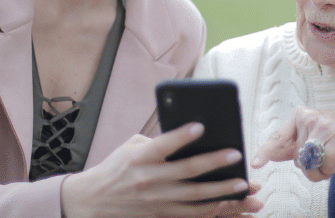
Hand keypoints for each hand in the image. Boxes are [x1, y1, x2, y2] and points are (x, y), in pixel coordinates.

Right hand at [61, 122, 262, 217]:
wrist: (93, 200)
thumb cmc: (116, 167)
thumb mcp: (131, 147)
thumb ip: (158, 142)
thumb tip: (188, 137)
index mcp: (140, 157)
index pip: (163, 145)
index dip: (182, 136)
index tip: (201, 126)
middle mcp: (149, 178)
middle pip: (187, 170)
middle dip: (214, 162)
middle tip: (236, 154)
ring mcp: (156, 199)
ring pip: (194, 196)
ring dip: (221, 190)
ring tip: (241, 183)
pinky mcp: (160, 213)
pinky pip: (190, 213)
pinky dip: (209, 208)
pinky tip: (225, 201)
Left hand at [250, 106, 334, 182]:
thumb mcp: (313, 139)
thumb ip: (292, 146)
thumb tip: (271, 154)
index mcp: (300, 116)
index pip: (278, 137)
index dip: (266, 151)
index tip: (255, 163)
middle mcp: (310, 117)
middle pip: (297, 156)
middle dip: (308, 167)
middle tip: (321, 162)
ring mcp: (324, 125)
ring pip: (309, 162)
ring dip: (319, 171)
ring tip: (329, 164)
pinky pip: (324, 164)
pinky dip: (329, 170)